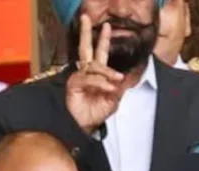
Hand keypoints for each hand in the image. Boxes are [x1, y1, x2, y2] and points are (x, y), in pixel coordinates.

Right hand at [66, 15, 125, 133]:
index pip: (99, 53)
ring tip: (116, 80)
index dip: (104, 41)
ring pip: (94, 66)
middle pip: (86, 48)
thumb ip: (118, 87)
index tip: (107, 27)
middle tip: (86, 17)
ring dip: (107, 72)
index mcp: (96, 74)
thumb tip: (124, 77)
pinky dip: (101, 82)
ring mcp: (79, 77)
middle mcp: (86, 72)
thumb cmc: (96, 112)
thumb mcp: (113, 99)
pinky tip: (109, 88)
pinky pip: (89, 79)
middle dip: (86, 32)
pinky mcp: (74, 84)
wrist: (86, 125)